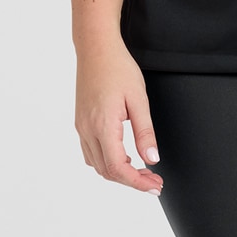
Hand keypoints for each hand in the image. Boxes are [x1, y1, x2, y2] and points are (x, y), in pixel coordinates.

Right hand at [73, 36, 162, 193]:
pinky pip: (91, 153)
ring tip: (143, 171)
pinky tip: (125, 158)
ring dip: (119, 174)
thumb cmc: (118, 69)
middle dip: (132, 181)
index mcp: (103, 125)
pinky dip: (108, 162)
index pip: (118, 168)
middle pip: (107, 171)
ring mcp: (81, 127)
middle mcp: (87, 130)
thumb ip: (145, 132)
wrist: (96, 49)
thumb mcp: (139, 100)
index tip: (155, 186)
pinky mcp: (81, 123)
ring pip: (97, 165)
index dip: (137, 183)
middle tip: (155, 181)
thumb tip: (152, 159)